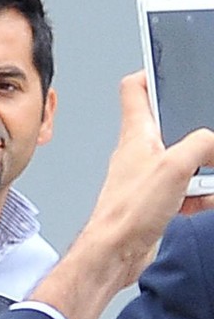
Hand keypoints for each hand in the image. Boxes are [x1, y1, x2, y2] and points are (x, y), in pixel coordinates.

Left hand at [76, 71, 213, 286]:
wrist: (114, 253)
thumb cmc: (127, 211)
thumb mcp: (174, 166)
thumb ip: (200, 144)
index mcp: (137, 134)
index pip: (135, 89)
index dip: (152, 72)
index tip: (173, 65)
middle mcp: (139, 152)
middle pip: (169, 124)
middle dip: (197, 126)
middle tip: (210, 131)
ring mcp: (147, 176)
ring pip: (184, 159)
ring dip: (205, 165)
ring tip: (211, 174)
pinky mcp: (155, 200)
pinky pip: (187, 189)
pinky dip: (201, 193)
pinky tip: (206, 199)